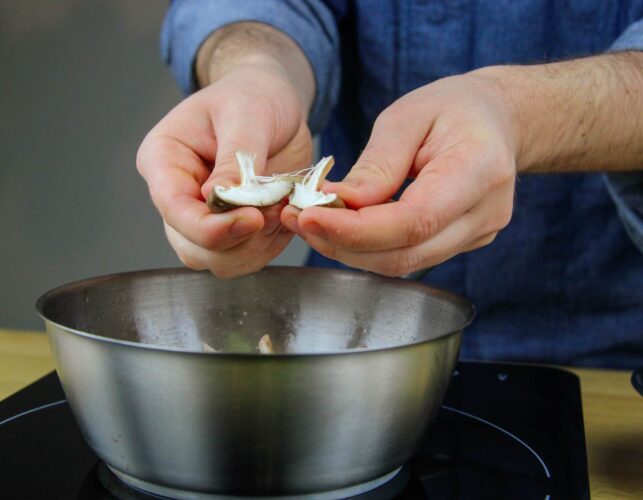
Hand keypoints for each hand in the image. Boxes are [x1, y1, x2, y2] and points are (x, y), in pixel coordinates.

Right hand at [137, 62, 311, 277]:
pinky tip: (284, 215)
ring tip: (282, 207)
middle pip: (194, 247)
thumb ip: (235, 158)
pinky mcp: (230, 229)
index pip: (174, 208)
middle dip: (238, 240)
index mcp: (164, 160)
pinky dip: (270, 246)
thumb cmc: (253, 96)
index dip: (210, 227)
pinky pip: (246, 257)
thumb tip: (219, 199)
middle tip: (275, 209)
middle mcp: (176, 195)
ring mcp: (202, 217)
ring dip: (257, 246)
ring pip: (219, 261)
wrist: (273, 103)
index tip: (252, 220)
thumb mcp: (247, 113)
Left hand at [282, 73, 516, 275]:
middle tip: (299, 218)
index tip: (309, 216)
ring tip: (311, 222)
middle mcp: (486, 212)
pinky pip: (410, 255)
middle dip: (344, 244)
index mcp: (479, 170)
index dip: (356, 230)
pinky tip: (342, 226)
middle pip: (406, 253)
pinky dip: (370, 247)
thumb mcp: (408, 117)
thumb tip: (340, 204)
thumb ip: (377, 165)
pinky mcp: (463, 242)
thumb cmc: (453, 108)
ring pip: (404, 262)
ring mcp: (478, 233)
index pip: (413, 222)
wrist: (497, 119)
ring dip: (351, 250)